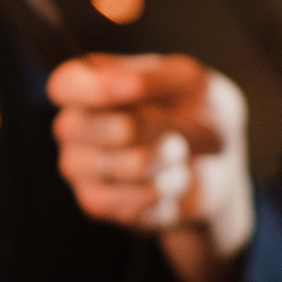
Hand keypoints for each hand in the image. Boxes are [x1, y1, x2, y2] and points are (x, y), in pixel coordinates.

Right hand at [48, 54, 251, 281]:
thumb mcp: (188, 80)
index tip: (134, 88)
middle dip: (154, 128)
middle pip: (104, 128)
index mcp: (85, 81)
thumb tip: (126, 83)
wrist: (215, 165)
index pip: (65, 85)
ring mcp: (78, 167)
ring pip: (125, 167)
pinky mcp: (95, 204)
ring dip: (167, 160)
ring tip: (175, 154)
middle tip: (173, 126)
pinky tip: (169, 180)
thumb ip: (155, 77)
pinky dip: (168, 189)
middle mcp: (72, 124)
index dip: (97, 90)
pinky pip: (134, 200)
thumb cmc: (197, 113)